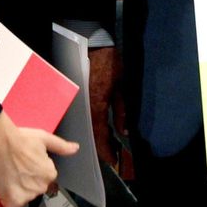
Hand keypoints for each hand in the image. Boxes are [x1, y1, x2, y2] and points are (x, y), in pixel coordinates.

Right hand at [0, 112, 78, 206]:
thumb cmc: (20, 139)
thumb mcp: (43, 137)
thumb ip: (60, 146)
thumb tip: (75, 148)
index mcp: (49, 174)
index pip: (44, 178)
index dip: (34, 171)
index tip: (25, 164)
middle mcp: (40, 188)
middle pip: (34, 189)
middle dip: (26, 183)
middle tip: (15, 169)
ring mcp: (26, 196)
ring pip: (23, 199)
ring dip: (16, 193)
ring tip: (7, 177)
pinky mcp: (12, 201)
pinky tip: (5, 198)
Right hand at [88, 46, 123, 169]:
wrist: (95, 45)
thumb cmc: (110, 63)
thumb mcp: (122, 87)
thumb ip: (122, 110)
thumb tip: (123, 131)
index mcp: (96, 105)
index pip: (100, 134)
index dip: (106, 150)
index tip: (113, 161)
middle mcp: (87, 106)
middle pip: (93, 134)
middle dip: (103, 147)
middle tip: (114, 156)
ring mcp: (83, 102)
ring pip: (91, 126)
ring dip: (101, 137)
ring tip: (112, 145)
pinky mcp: (83, 96)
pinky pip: (90, 116)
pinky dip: (98, 126)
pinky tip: (107, 130)